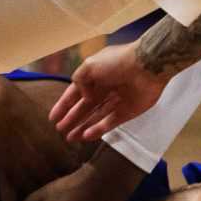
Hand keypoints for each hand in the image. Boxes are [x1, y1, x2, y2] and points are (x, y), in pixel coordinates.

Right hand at [0, 83, 86, 200]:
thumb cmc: (25, 111)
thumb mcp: (51, 124)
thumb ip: (65, 140)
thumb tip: (79, 149)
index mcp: (56, 151)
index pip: (74, 174)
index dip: (78, 182)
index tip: (80, 188)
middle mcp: (41, 165)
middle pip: (56, 190)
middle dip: (61, 200)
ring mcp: (21, 172)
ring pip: (35, 200)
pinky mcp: (3, 175)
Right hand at [49, 44, 165, 142]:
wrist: (148, 65)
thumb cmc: (117, 62)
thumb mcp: (90, 65)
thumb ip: (80, 80)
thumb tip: (84, 97)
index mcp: (96, 75)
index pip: (76, 92)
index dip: (64, 105)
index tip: (53, 118)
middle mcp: (105, 89)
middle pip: (85, 107)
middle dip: (72, 118)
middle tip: (60, 130)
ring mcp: (117, 101)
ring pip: (96, 117)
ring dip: (82, 126)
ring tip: (70, 137)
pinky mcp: (128, 112)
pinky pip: (110, 123)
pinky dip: (97, 129)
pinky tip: (85, 136)